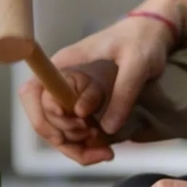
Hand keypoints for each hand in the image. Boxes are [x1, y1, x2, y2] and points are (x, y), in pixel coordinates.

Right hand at [24, 13, 177, 161]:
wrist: (153, 35)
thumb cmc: (141, 40)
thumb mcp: (137, 63)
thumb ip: (123, 93)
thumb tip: (106, 128)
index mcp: (65, 65)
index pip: (33, 92)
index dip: (44, 116)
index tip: (75, 126)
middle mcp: (62, 83)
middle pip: (45, 119)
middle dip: (66, 138)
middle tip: (97, 137)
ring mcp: (72, 96)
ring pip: (59, 132)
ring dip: (76, 148)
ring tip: (105, 151)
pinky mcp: (85, 107)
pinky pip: (75, 134)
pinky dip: (86, 147)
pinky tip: (106, 150)